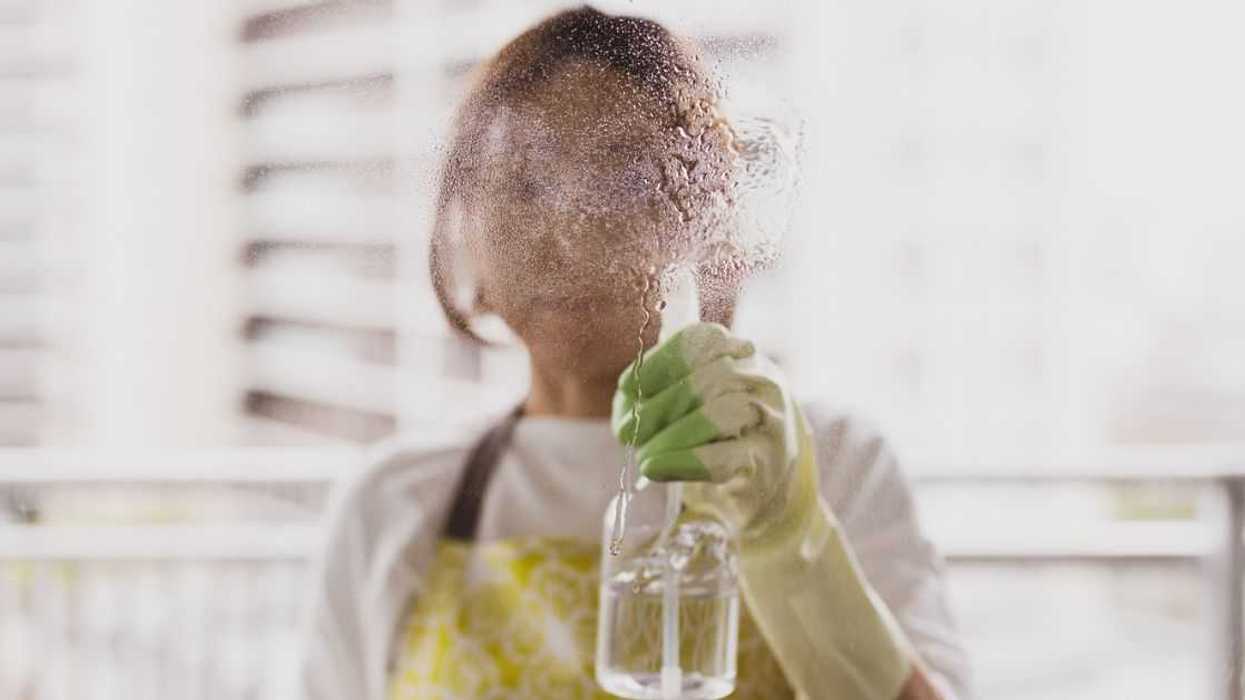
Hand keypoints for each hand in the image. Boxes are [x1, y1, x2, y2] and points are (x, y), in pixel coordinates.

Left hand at [613, 323, 912, 699]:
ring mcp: (774, 437)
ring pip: (708, 412)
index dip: (659, 359)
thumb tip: (636, 377)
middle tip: (625, 425)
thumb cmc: (745, 479)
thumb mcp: (725, 430)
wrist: (795, 537)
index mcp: (759, 374)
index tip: (628, 386)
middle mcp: (772, 397)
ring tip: (637, 447)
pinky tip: (655, 467)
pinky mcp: (769, 478)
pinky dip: (680, 460)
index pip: (704, 341)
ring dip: (662, 428)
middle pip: (700, 375)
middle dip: (654, 399)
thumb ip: (693, 403)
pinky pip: (718, 459)